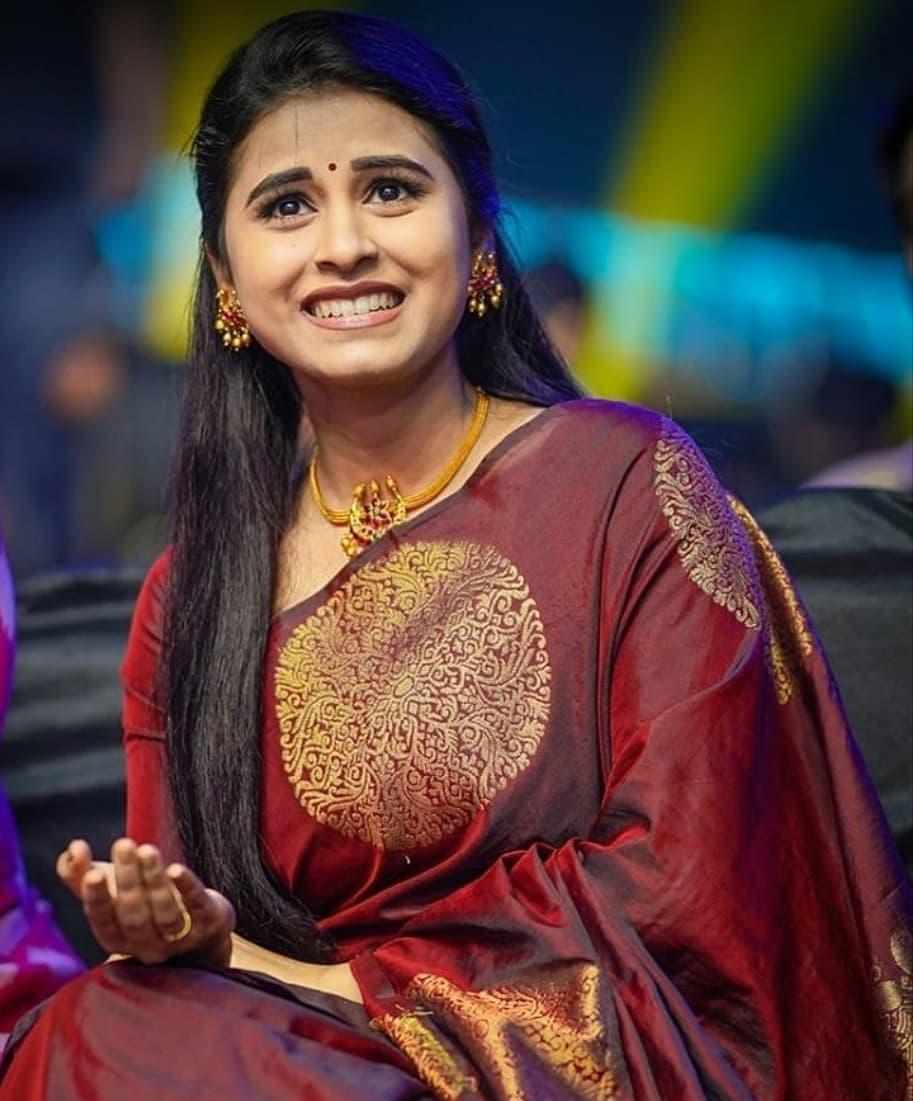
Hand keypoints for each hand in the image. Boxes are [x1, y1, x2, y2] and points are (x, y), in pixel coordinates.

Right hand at [57, 838, 234, 965]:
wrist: (197, 929)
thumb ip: (81, 873)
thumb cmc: (143, 904)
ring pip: (165, 913)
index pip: (104, 923)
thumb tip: (72, 849)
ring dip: (154, 880)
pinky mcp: (209, 923)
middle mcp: (147, 945)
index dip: (96, 899)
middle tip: (123, 844)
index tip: (92, 872)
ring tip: (147, 850)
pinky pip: (197, 906)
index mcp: (118, 939)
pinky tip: (176, 869)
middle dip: (127, 879)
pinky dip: (186, 887)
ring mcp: (180, 938)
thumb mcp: (112, 889)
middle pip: (135, 916)